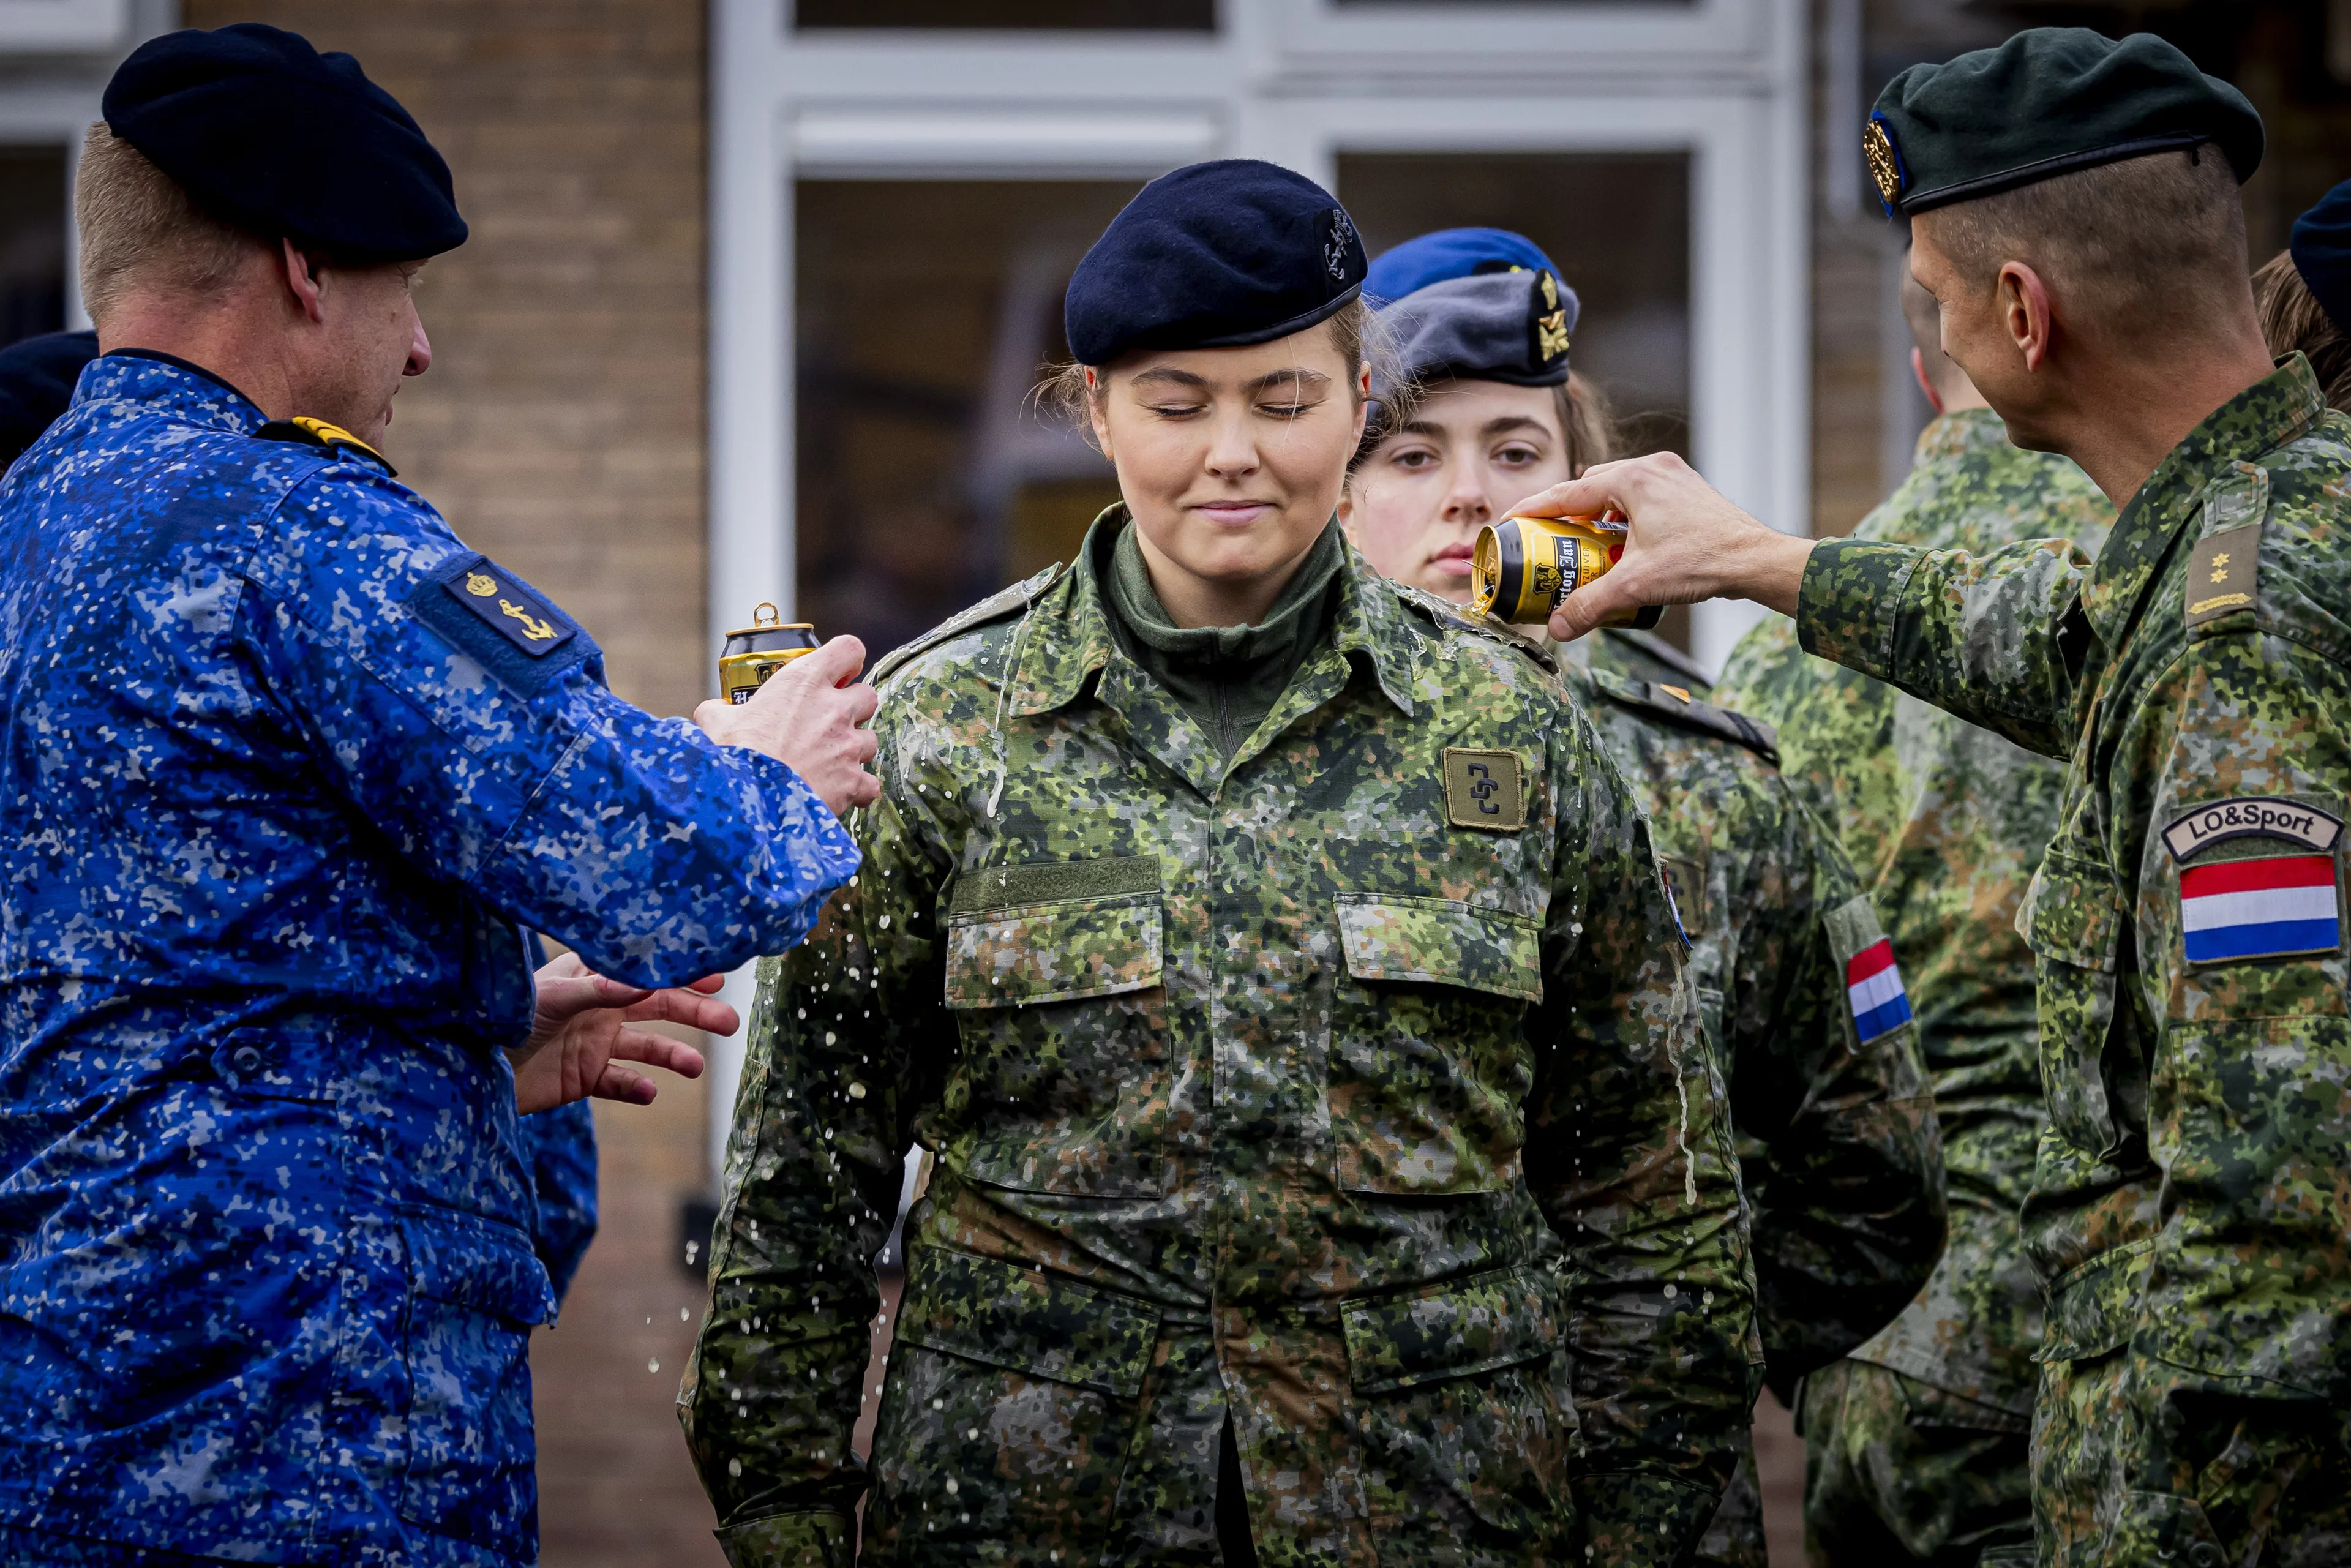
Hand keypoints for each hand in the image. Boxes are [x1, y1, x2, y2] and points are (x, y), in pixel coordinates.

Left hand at [507, 950, 726, 1113]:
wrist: (473, 1069)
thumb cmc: (508, 1019)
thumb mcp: (556, 998)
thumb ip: (603, 989)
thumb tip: (650, 980)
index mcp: (593, 978)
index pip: (646, 972)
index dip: (682, 973)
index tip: (718, 977)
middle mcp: (599, 1007)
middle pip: (657, 1008)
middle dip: (693, 1014)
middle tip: (729, 1022)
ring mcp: (594, 1043)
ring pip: (647, 1047)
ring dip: (673, 1055)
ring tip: (694, 1068)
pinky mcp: (585, 1077)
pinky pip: (621, 1082)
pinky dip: (636, 1088)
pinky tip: (646, 1092)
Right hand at [694, 635, 881, 817]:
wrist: (750, 801)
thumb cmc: (735, 756)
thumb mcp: (717, 723)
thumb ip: (719, 711)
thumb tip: (713, 711)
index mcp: (804, 682)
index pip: (849, 649)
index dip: (847, 659)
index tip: (838, 671)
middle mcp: (834, 709)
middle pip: (867, 695)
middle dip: (854, 707)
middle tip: (830, 720)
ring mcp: (847, 745)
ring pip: (871, 739)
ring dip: (855, 748)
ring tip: (830, 759)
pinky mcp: (853, 780)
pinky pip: (870, 782)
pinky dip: (859, 788)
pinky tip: (841, 791)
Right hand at [1501, 451, 1816, 641]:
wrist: (1756, 559)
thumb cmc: (1703, 561)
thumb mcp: (1636, 585)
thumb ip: (1591, 604)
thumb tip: (1558, 628)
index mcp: (1632, 479)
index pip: (1567, 492)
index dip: (1532, 509)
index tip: (1509, 522)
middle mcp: (1651, 468)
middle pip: (1591, 486)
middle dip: (1566, 512)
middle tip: (1548, 540)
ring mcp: (1672, 475)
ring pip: (1618, 489)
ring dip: (1597, 514)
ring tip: (1586, 545)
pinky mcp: (1687, 489)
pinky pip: (1642, 495)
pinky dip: (1625, 515)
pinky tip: (1625, 543)